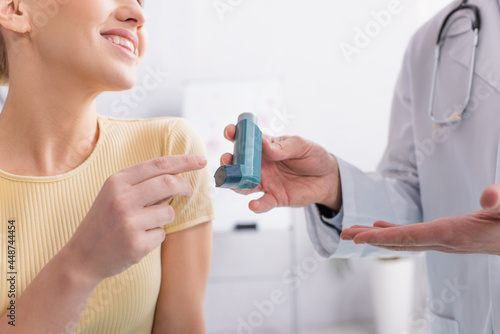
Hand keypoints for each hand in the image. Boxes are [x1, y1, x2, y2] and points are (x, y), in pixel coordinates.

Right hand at [63, 155, 206, 284]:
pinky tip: (137, 241)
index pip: (158, 164)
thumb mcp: (115, 195)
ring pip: (169, 211)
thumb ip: (143, 184)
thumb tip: (178, 176)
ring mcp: (129, 222)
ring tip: (145, 225)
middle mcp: (122, 198)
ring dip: (165, 217)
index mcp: (117, 181)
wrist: (82, 257)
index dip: (184, 161)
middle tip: (189, 192)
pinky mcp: (136, 243)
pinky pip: (161, 234)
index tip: (202, 160)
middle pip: (169, 183)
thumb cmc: (104, 222)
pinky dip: (155, 236)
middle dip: (185, 187)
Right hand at [221, 124, 341, 212]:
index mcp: (264, 147)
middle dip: (228, 161)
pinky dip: (257, 205)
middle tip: (228, 159)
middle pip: (237, 163)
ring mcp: (265, 182)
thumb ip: (282, 147)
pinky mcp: (274, 198)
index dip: (235, 134)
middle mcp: (260, 164)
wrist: (328, 178)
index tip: (230, 132)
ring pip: (242, 184)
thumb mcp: (301, 146)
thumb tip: (264, 144)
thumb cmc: (313, 156)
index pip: (245, 139)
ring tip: (234, 181)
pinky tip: (254, 205)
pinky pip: (262, 203)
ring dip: (234, 183)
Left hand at [340, 185, 499, 254]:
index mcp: (453, 234)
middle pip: (399, 241)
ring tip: (353, 231)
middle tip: (342, 235)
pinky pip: (413, 235)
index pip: (411, 238)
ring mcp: (444, 240)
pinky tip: (381, 226)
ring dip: (377, 235)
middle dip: (370, 238)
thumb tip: (488, 195)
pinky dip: (393, 231)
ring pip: (403, 239)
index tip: (357, 239)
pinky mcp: (447, 235)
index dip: (383, 238)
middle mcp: (444, 240)